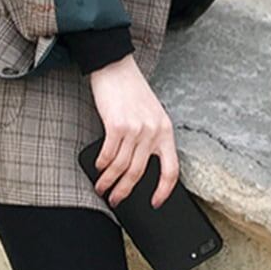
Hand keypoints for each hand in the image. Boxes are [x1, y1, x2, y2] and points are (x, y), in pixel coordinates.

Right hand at [89, 53, 179, 208]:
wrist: (116, 67)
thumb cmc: (132, 91)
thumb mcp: (151, 114)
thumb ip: (150, 138)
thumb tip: (139, 167)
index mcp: (166, 130)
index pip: (172, 169)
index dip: (164, 190)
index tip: (155, 202)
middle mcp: (153, 131)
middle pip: (139, 172)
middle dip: (125, 190)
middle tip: (116, 200)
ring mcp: (135, 129)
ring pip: (121, 167)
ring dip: (109, 181)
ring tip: (102, 187)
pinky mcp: (117, 125)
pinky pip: (108, 155)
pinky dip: (102, 165)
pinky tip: (98, 168)